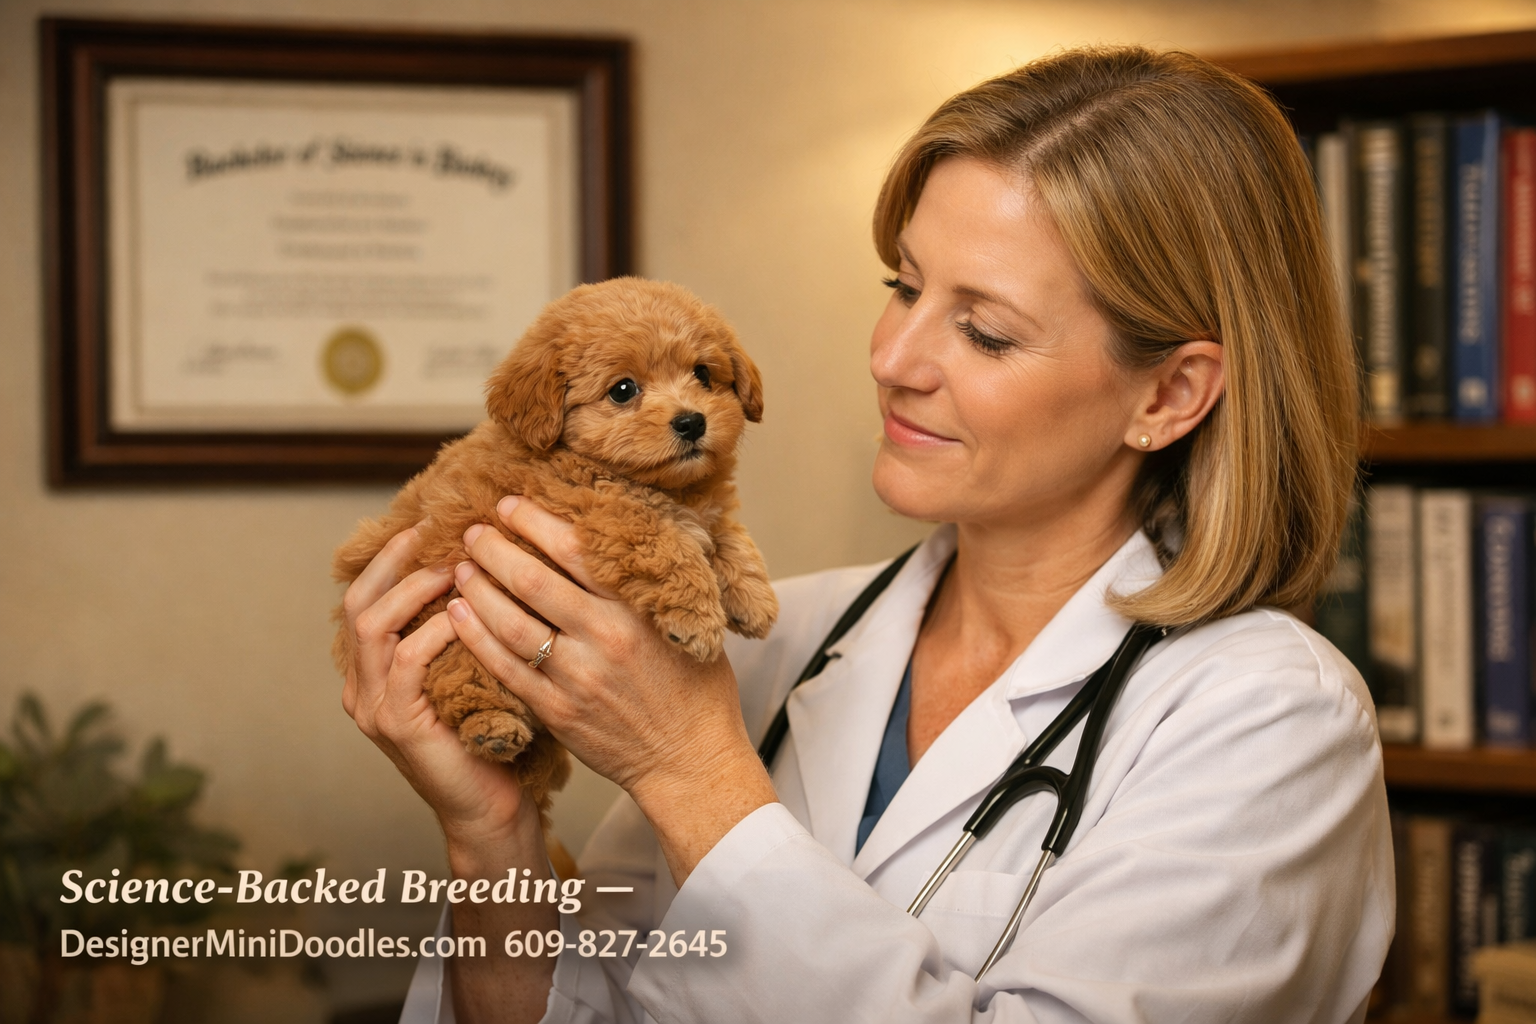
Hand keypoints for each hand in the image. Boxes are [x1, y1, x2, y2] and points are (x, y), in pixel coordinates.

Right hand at [338, 526, 542, 862]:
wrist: (490, 807)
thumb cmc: (489, 735)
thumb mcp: (466, 673)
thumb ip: (454, 632)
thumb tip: (475, 569)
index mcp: (372, 673)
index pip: (364, 599)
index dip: (390, 560)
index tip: (425, 525)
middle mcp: (360, 688)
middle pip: (358, 603)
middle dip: (394, 561)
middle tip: (434, 531)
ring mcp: (373, 708)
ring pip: (374, 625)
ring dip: (415, 589)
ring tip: (455, 566)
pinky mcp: (397, 724)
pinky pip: (407, 660)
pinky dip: (435, 630)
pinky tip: (465, 613)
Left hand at [449, 496, 777, 882]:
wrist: (691, 762)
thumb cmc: (697, 691)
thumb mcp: (686, 625)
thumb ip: (649, 587)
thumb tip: (624, 538)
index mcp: (635, 610)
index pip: (574, 550)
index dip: (534, 521)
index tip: (510, 505)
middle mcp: (602, 639)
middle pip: (531, 580)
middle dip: (493, 548)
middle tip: (472, 531)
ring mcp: (575, 678)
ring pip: (509, 622)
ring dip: (477, 589)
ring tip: (461, 569)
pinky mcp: (556, 711)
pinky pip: (505, 668)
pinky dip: (476, 638)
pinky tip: (459, 616)